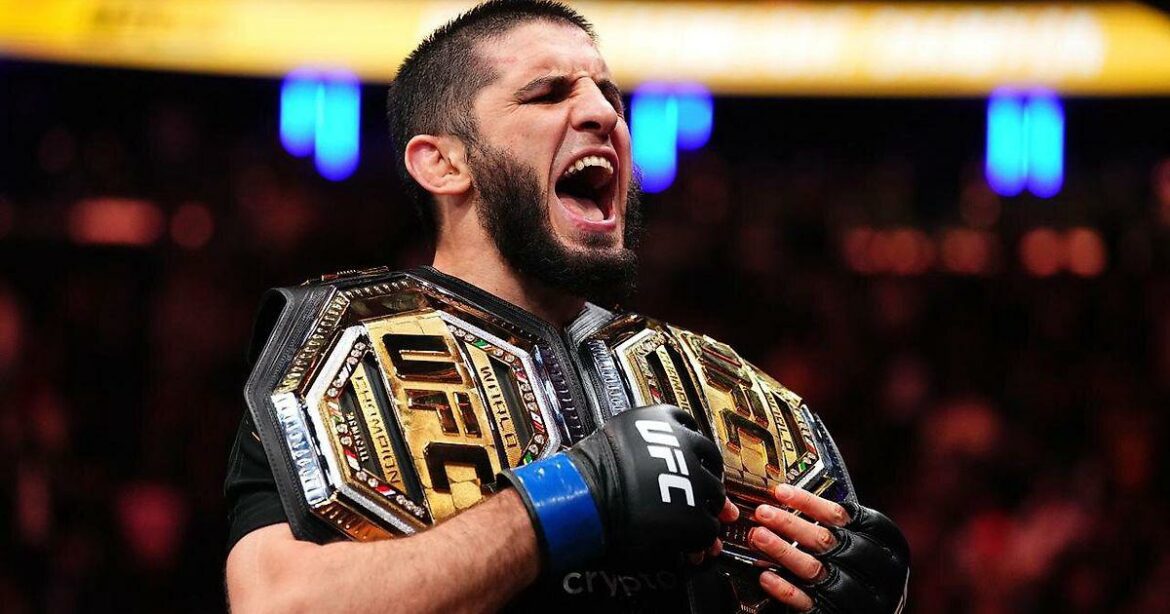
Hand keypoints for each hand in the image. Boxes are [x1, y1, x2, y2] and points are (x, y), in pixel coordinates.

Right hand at [500, 404, 729, 572]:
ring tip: (691, 526)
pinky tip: (688, 547)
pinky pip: (709, 528)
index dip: (691, 451)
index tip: (693, 462)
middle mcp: (684, 444)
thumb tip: (656, 461)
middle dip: (705, 481)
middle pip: (710, 462)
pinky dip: (700, 540)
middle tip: (699, 497)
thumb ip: (643, 443)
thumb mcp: (617, 440)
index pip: (690, 428)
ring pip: (715, 496)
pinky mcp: (696, 515)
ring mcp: (694, 479)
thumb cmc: (587, 474)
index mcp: (663, 419)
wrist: (581, 502)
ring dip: (705, 510)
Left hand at [750, 485, 909, 612]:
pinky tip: (766, 576)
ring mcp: (859, 597)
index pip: (843, 515)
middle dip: (790, 524)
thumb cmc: (867, 572)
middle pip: (827, 541)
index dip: (809, 502)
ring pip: (815, 569)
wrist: (875, 611)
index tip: (781, 492)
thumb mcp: (864, 542)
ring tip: (758, 537)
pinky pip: (807, 602)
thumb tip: (790, 502)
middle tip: (763, 513)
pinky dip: (785, 588)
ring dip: (782, 550)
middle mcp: (878, 571)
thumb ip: (839, 526)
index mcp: (887, 544)